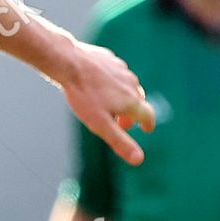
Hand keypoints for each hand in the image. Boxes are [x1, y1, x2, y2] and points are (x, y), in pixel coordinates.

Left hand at [61, 42, 153, 165]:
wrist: (71, 64)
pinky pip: (116, 74)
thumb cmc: (84, 96)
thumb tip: (139, 160)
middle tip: (121, 123)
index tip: (147, 128)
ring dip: (123, 98)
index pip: (148, 115)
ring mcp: (122, 70)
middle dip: (132, 114)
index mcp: (132, 101)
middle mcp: (132, 85)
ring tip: (109, 106)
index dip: (148, 124)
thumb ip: (120, 142)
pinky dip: (113, 83)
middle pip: (138, 101)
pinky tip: (100, 86)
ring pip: (128, 87)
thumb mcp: (101, 125)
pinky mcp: (111, 60)